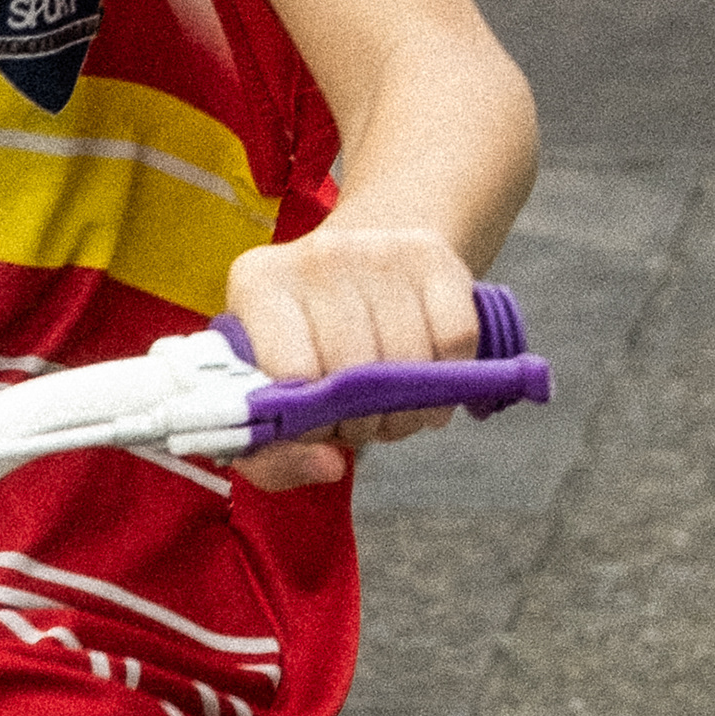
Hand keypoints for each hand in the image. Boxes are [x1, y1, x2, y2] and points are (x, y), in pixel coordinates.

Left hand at [221, 224, 478, 491]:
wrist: (354, 276)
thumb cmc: (302, 351)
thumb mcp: (267, 403)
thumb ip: (273, 457)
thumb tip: (328, 466)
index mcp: (258, 284)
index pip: (290, 371)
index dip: (311, 421)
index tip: (318, 430)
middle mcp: (316, 255)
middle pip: (355, 369)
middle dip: (362, 422)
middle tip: (359, 425)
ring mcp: (377, 248)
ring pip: (409, 361)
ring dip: (407, 411)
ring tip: (390, 411)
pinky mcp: (432, 256)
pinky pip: (456, 339)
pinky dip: (451, 380)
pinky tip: (427, 386)